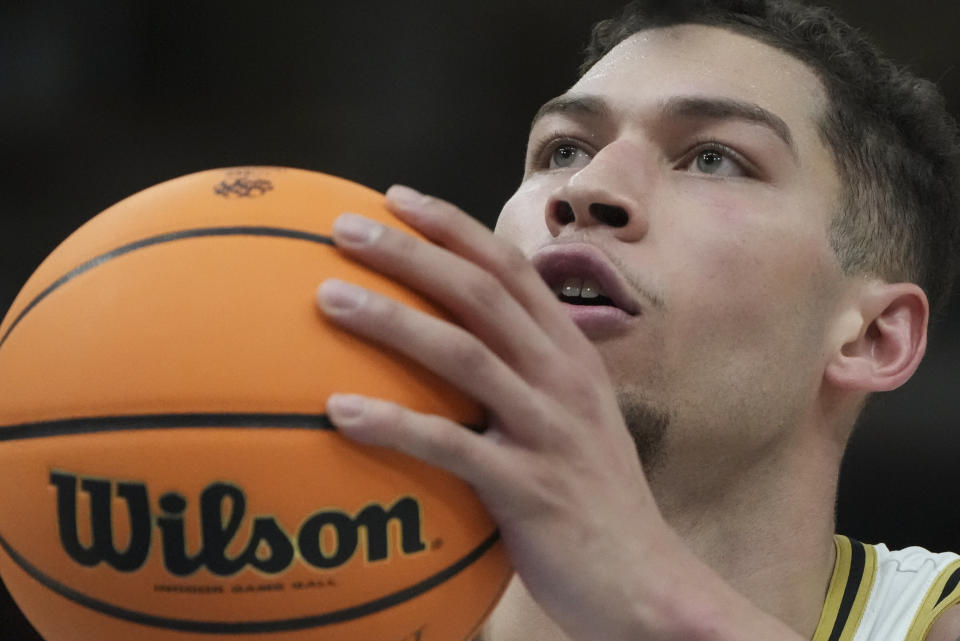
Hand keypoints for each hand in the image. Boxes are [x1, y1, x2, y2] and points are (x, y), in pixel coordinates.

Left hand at [316, 186, 802, 640]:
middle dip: (411, 253)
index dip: (453, 227)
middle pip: (480, 293)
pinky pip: (452, 448)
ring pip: (465, 354)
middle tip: (344, 229)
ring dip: (392, 321)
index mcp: (570, 353)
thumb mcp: (573, 417)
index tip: (396, 199)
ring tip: (328, 299)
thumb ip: (527, 375)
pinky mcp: (531, 487)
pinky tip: (340, 413)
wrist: (647, 580)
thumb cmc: (595, 495)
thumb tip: (457, 346)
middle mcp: (563, 376)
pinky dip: (395, 424)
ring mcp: (549, 429)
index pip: (509, 269)